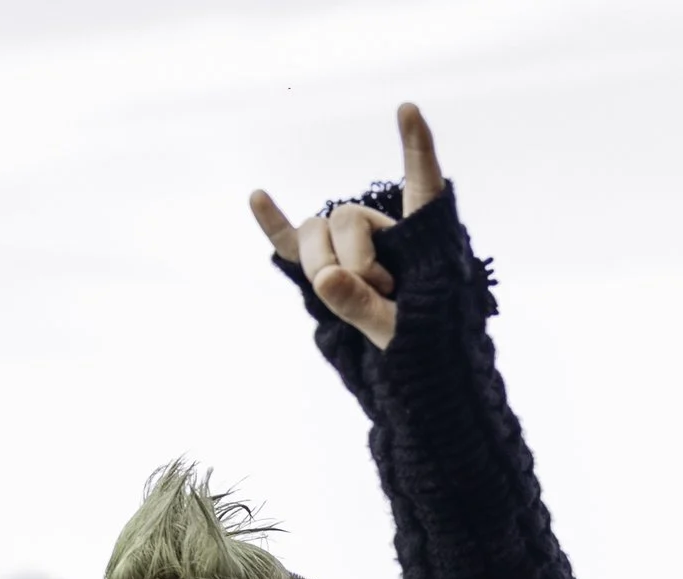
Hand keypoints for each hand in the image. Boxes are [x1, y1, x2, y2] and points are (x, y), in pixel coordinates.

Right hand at [249, 102, 445, 350]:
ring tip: (353, 296)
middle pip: (348, 218)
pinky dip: (275, 226)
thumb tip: (324, 276)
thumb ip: (366, 308)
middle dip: (355, 261)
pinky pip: (293, 243)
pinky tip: (257, 196)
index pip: (421, 186)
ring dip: (323, 264)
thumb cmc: (424, 345)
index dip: (416, 149)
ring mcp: (350, 246)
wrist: (414, 366)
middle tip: (384, 293)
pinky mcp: (325, 265)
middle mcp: (384, 231)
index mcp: (421, 239)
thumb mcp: (402, 332)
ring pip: (317, 230)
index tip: (408, 109)